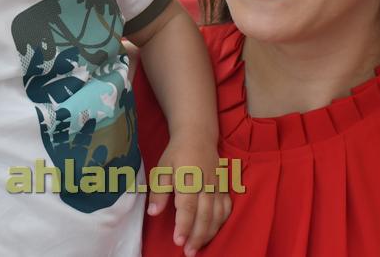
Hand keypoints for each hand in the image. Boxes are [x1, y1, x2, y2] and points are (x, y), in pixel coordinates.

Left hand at [148, 137, 231, 256]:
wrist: (198, 135)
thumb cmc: (176, 153)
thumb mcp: (162, 168)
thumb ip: (159, 191)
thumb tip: (153, 212)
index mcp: (189, 178)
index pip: (187, 206)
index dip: (184, 225)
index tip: (178, 241)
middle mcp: (206, 184)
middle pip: (205, 214)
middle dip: (197, 236)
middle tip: (189, 252)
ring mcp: (217, 185)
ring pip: (217, 214)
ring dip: (209, 233)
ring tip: (198, 247)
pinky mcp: (224, 186)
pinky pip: (226, 207)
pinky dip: (221, 222)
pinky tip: (212, 232)